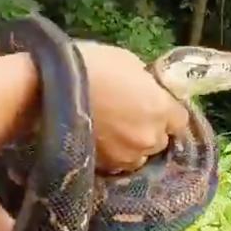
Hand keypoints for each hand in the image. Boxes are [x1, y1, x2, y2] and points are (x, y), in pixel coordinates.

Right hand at [76, 42, 189, 172]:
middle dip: (151, 129)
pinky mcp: (105, 167)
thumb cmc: (91, 65)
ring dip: (132, 145)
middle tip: (131, 117)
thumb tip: (149, 92)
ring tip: (113, 132)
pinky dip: (113, 154)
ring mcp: (127, 156)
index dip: (168, 112)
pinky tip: (100, 141)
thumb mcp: (128, 62)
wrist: (49, 88)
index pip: (180, 120)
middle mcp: (149, 137)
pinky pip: (118, 163)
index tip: (156, 105)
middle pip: (161, 140)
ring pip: (140, 155)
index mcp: (160, 109)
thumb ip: (147, 84)